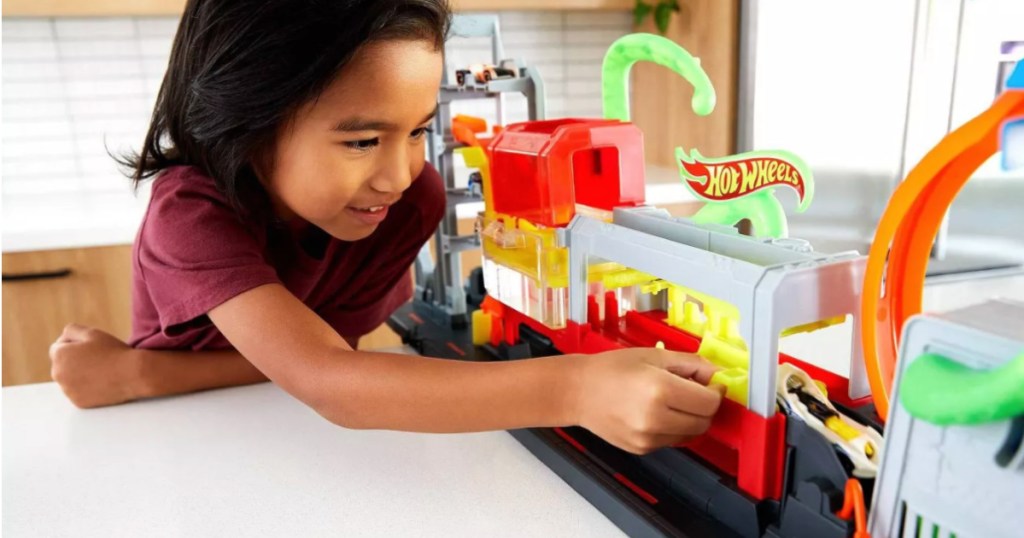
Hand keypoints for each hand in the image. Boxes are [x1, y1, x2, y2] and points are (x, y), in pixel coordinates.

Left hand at [49, 324, 142, 407]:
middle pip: (62, 365)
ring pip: (69, 380)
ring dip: (78, 375)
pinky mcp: (78, 402)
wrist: (133, 374)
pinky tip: (101, 382)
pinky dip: (86, 388)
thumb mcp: (92, 332)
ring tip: (100, 371)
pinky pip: (78, 393)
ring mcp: (68, 390)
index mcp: (59, 355)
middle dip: (73, 361)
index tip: (90, 348)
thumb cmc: (113, 352)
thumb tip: (62, 339)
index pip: (58, 348)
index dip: (75, 346)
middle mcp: (58, 374)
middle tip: (96, 360)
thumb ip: (71, 330)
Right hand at [570, 348, 723, 454]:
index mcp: (660, 389)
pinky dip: (671, 428)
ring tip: (669, 401)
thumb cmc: (611, 369)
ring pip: (690, 435)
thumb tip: (715, 372)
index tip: (713, 385)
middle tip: (692, 391)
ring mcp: (648, 437)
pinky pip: (671, 441)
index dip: (716, 392)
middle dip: (704, 406)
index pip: (710, 402)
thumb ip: (690, 363)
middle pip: (704, 422)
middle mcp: (655, 418)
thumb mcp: (654, 355)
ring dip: (689, 418)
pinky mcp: (642, 448)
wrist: (578, 391)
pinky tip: (654, 412)